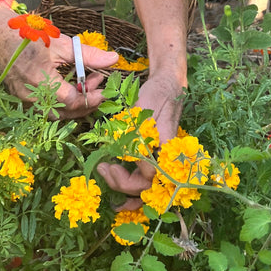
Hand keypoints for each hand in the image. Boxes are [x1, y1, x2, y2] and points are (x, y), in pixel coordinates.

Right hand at [0, 29, 118, 117]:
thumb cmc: (32, 36)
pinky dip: (61, 102)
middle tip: (98, 84)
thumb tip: (114, 59)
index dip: (91, 98)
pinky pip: (45, 109)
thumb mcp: (62, 43)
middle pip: (65, 113)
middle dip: (86, 102)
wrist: (0, 35)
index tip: (104, 90)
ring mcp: (24, 100)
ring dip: (74, 103)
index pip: (71, 101)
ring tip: (86, 83)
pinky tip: (71, 86)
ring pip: (55, 114)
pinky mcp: (21, 99)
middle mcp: (30, 95)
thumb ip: (88, 55)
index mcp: (40, 79)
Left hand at [97, 71, 186, 208]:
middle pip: (146, 187)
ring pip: (145, 185)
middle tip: (102, 168)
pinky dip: (130, 181)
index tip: (110, 165)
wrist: (167, 84)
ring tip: (105, 172)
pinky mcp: (154, 155)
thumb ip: (138, 135)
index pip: (149, 177)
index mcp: (167, 150)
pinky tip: (114, 174)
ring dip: (124, 186)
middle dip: (122, 184)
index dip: (127, 179)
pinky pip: (144, 175)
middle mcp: (167, 159)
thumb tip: (129, 158)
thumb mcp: (144, 111)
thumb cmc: (157, 94)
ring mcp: (161, 158)